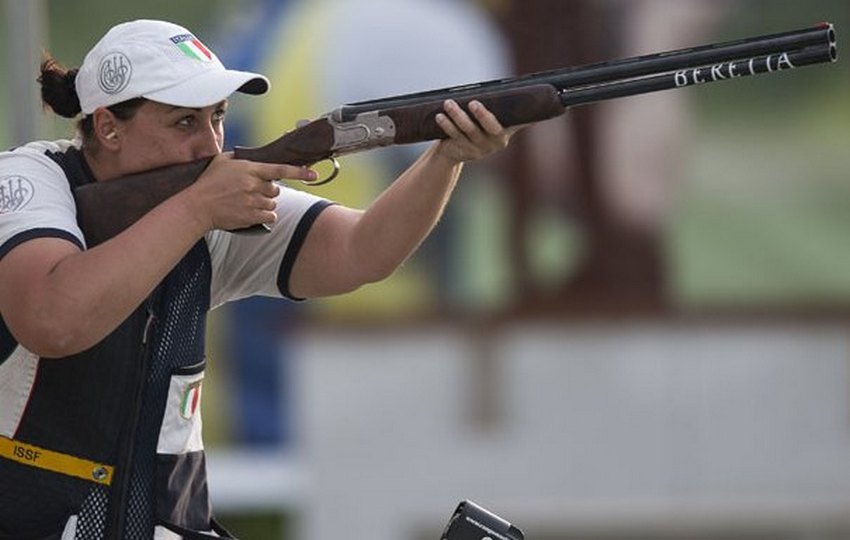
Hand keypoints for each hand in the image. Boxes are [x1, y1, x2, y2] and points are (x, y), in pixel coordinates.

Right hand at [184, 153, 317, 231]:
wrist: (198, 206)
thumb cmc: (208, 183)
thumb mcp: (222, 162)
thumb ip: (240, 159)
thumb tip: (251, 158)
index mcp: (249, 169)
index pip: (280, 169)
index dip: (299, 172)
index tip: (313, 174)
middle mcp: (253, 185)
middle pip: (275, 189)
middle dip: (267, 191)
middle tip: (252, 191)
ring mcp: (253, 201)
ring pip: (273, 203)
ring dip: (264, 203)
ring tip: (247, 202)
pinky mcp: (252, 216)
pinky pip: (270, 216)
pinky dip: (265, 215)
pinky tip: (251, 212)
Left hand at [433, 99, 517, 163]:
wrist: (454, 151)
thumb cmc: (475, 128)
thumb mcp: (488, 122)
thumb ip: (502, 108)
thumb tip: (527, 91)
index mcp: (505, 133)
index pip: (518, 123)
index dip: (524, 118)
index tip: (525, 108)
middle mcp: (493, 143)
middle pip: (491, 129)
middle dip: (483, 116)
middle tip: (473, 103)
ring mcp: (477, 148)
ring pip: (468, 131)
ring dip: (458, 116)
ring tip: (448, 103)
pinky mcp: (461, 150)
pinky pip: (454, 135)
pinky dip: (446, 125)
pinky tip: (440, 116)